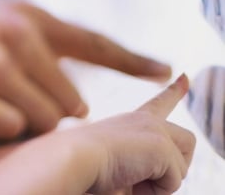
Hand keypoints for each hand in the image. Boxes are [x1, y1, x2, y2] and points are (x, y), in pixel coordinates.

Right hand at [0, 0, 170, 138]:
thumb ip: (39, 42)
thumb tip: (77, 92)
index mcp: (28, 15)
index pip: (92, 40)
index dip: (131, 59)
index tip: (164, 71)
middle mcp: (15, 33)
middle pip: (69, 101)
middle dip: (49, 110)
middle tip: (16, 99)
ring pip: (41, 120)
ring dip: (23, 122)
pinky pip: (6, 128)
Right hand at [78, 73, 194, 193]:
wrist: (72, 158)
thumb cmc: (84, 168)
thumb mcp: (116, 164)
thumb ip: (136, 164)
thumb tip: (151, 179)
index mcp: (131, 121)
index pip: (159, 103)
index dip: (175, 91)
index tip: (185, 76)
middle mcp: (144, 120)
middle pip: (188, 142)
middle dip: (176, 167)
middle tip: (143, 178)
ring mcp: (155, 130)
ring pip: (183, 167)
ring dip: (162, 183)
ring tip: (130, 179)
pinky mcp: (161, 145)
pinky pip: (175, 182)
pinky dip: (154, 191)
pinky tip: (130, 181)